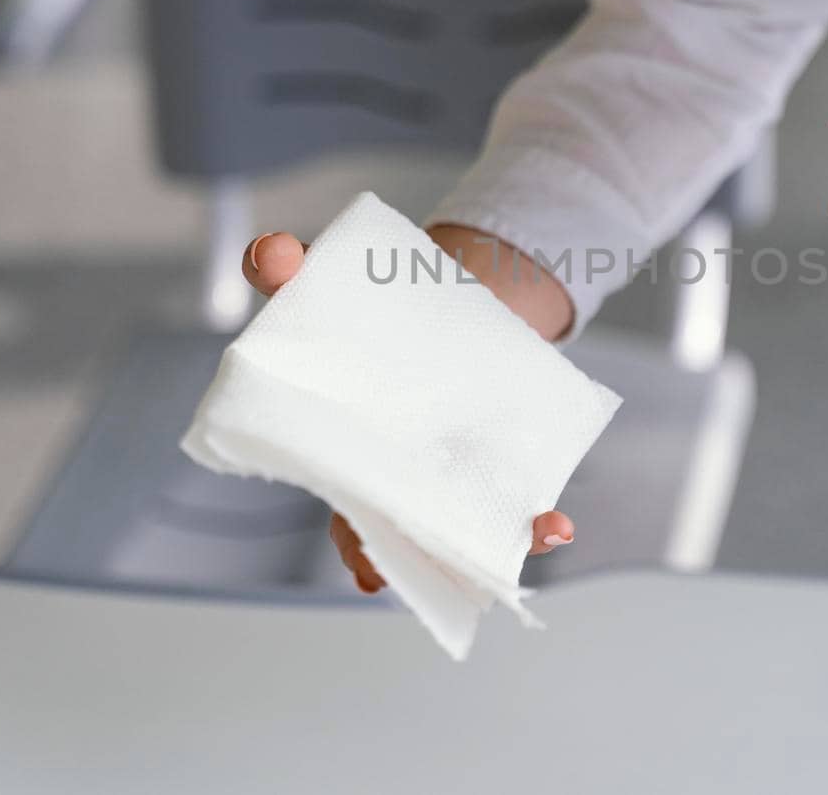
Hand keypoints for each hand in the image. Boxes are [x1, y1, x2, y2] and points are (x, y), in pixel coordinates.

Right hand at [241, 229, 576, 594]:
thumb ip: (289, 274)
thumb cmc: (377, 315)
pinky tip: (559, 524)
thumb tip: (267, 253)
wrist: (464, 287)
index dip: (357, 545)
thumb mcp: (327, 287)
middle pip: (415, 535)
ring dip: (505, 544)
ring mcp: (456, 472)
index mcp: (353, 451)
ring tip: (537, 536)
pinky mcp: (503, 461)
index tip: (370, 572)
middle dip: (432, 562)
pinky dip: (541, 523)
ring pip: (471, 530)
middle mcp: (404, 476)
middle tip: (452, 574)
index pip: (350, 510)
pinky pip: (522, 507)